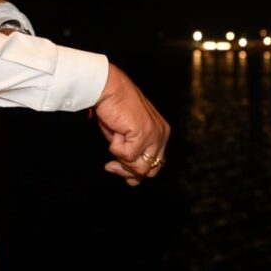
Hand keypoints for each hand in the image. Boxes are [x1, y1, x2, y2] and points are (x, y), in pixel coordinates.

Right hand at [93, 64, 169, 185]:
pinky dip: (115, 146)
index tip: (115, 166)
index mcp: (161, 133)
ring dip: (121, 158)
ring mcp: (155, 135)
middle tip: (111, 165)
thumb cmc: (113, 109)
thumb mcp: (124, 138)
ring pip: (139, 167)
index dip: (135, 170)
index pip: (155, 165)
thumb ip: (131, 156)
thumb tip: (133, 182)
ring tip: (114, 140)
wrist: (108, 88)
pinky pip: (127, 156)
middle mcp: (162, 134)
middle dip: (128, 170)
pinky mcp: (144, 133)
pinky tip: (115, 130)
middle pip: (150, 170)